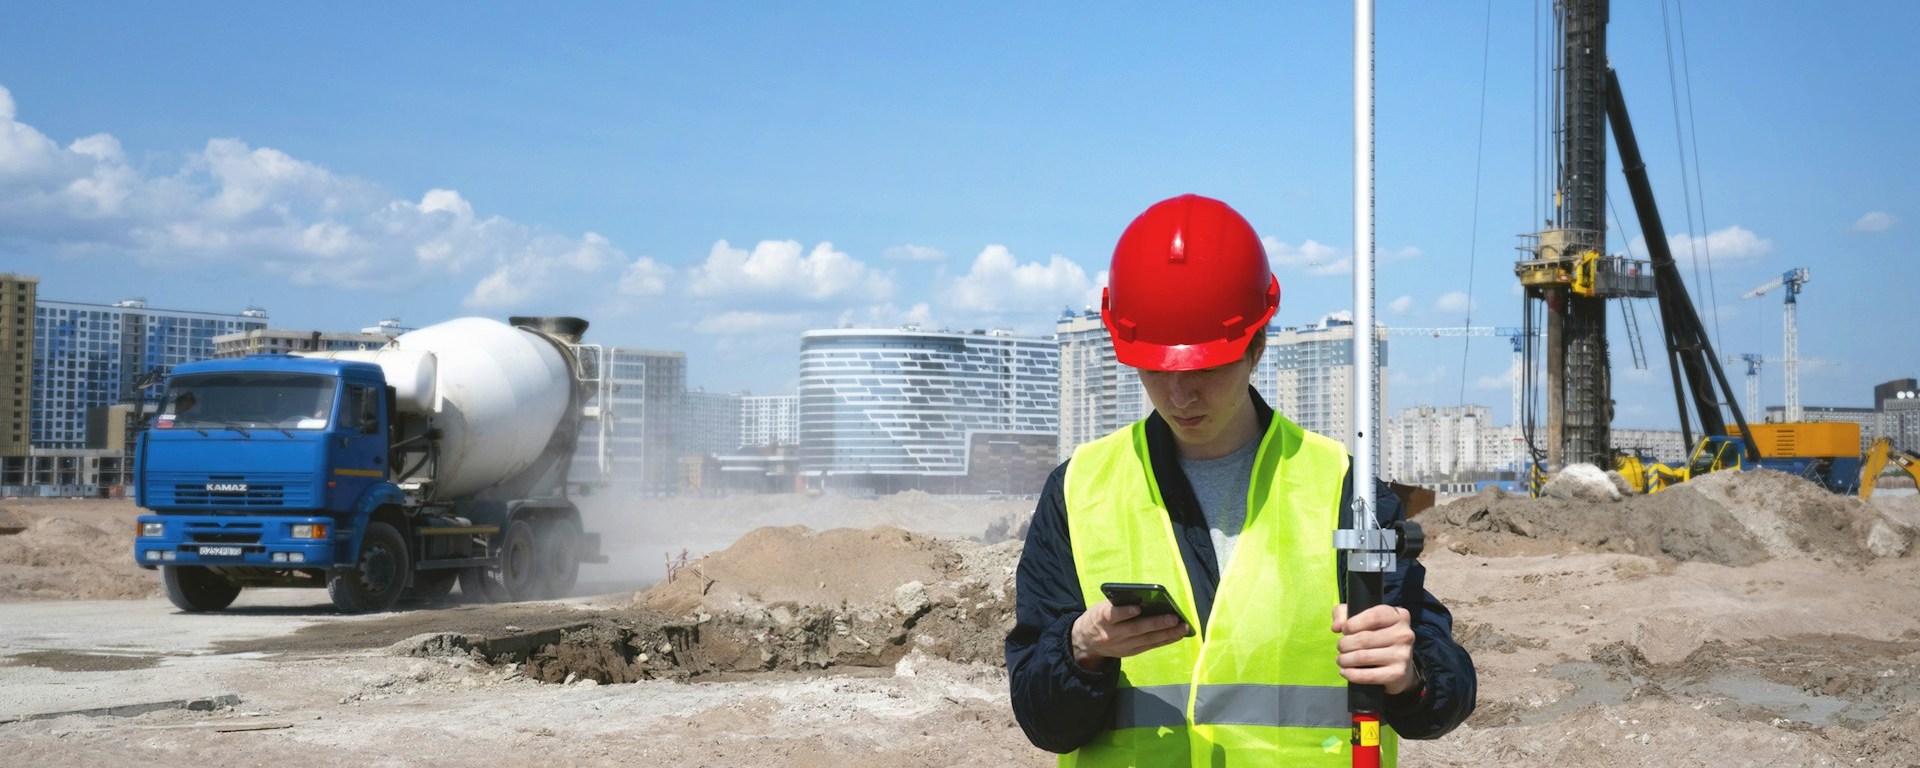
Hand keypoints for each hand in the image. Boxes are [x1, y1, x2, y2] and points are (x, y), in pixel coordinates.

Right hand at [1070, 600, 1189, 670]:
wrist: (1086, 642)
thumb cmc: (1098, 618)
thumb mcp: (1100, 608)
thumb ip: (1118, 604)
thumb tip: (1145, 599)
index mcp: (1102, 618)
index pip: (1113, 615)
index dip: (1125, 612)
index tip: (1138, 608)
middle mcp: (1113, 634)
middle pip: (1136, 629)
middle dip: (1156, 623)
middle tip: (1173, 618)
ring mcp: (1122, 645)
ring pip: (1147, 639)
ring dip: (1166, 634)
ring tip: (1182, 627)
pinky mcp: (1130, 652)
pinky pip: (1150, 646)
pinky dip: (1164, 640)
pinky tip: (1177, 635)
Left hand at [1331, 603, 1419, 694]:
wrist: (1399, 666)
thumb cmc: (1377, 637)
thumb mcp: (1361, 618)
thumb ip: (1343, 613)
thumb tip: (1337, 627)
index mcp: (1398, 616)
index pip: (1372, 617)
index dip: (1351, 624)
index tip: (1345, 630)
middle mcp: (1404, 634)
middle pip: (1364, 639)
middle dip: (1344, 644)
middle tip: (1340, 647)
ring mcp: (1403, 655)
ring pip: (1363, 657)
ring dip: (1345, 659)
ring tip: (1341, 659)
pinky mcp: (1398, 674)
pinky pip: (1368, 675)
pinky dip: (1351, 674)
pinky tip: (1345, 671)